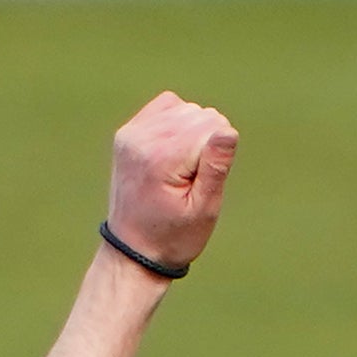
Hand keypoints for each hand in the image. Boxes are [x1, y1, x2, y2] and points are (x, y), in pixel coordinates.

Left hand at [104, 91, 239, 275]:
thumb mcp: (204, 210)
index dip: (219, 156)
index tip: (201, 183)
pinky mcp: (128, 131)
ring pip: (188, 109)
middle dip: (207, 144)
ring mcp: (132, 133)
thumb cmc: (173, 236)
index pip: (214, 128)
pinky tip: (174, 150)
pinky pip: (168, 106)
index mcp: (161, 158)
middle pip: (202, 115)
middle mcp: (142, 139)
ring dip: (194, 134)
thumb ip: (216, 167)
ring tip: (181, 170)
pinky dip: (179, 122)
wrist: (133, 251)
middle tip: (190, 180)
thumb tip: (227, 131)